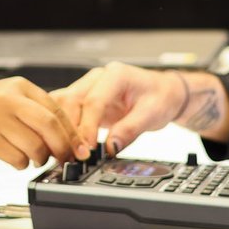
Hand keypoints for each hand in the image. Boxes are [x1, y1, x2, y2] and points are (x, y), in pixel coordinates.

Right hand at [0, 77, 86, 168]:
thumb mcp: (15, 98)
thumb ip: (41, 112)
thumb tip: (71, 138)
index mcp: (21, 87)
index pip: (55, 109)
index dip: (71, 132)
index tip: (79, 148)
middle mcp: (9, 100)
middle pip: (48, 125)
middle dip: (61, 146)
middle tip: (64, 157)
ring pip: (34, 145)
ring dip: (41, 158)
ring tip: (36, 157)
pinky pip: (17, 158)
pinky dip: (23, 163)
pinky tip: (18, 158)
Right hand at [53, 63, 228, 155]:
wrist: (165, 92)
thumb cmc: (161, 97)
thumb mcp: (152, 114)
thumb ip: (130, 130)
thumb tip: (110, 147)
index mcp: (115, 75)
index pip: (93, 101)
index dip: (87, 127)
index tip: (86, 148)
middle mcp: (98, 78)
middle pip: (70, 100)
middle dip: (70, 129)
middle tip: (74, 154)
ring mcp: (89, 87)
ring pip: (63, 104)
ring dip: (63, 127)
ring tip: (68, 150)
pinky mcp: (85, 99)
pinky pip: (67, 110)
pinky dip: (65, 127)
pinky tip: (68, 143)